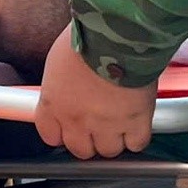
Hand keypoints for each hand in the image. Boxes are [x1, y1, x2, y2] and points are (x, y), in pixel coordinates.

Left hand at [32, 25, 156, 158]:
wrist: (117, 36)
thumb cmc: (87, 38)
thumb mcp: (58, 60)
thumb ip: (60, 84)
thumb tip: (65, 89)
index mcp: (54, 103)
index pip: (50, 135)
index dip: (62, 133)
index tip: (68, 128)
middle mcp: (77, 119)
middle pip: (80, 150)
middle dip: (89, 140)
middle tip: (96, 126)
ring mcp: (107, 124)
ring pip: (109, 150)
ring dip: (114, 140)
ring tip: (119, 123)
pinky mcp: (135, 123)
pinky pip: (136, 144)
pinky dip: (137, 137)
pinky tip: (136, 123)